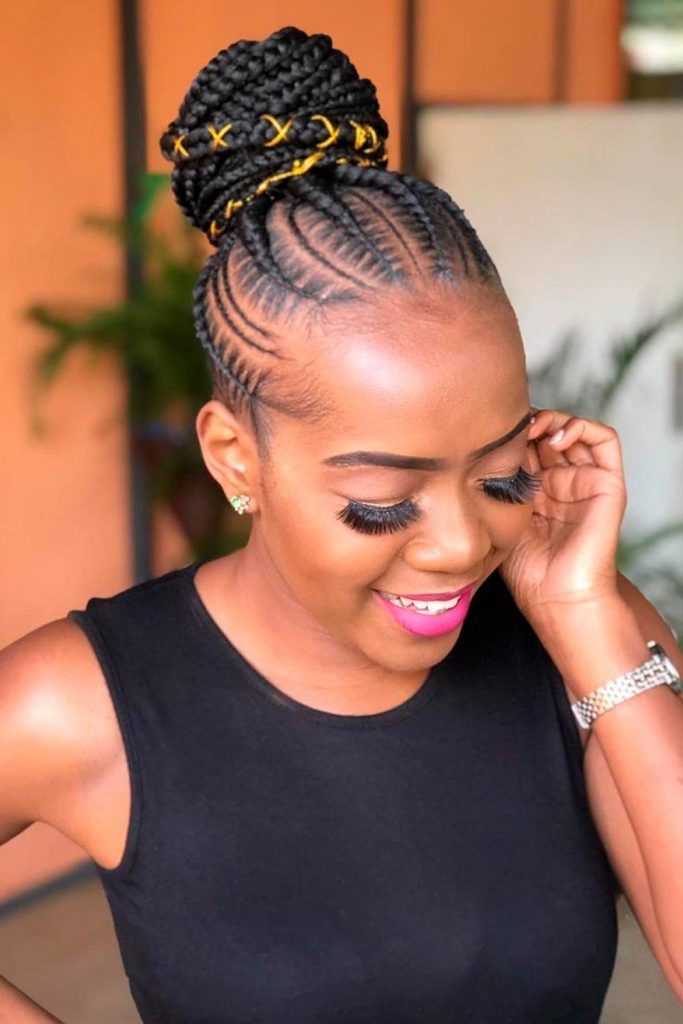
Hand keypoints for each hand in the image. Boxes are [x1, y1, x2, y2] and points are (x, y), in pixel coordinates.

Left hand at [498, 408, 627, 622]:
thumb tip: (468, 453)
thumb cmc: (526, 570)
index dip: (511, 433)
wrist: (556, 597)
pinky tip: (555, 437)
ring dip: (553, 418)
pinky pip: (605, 440)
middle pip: (549, 432)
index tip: (489, 432)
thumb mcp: (499, 518)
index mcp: (537, 490)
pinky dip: (581, 427)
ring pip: (574, 430)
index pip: (526, 445)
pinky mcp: (607, 484)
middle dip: (528, 422)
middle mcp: (562, 482)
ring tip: (533, 428)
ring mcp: (585, 481)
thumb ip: (493, 487)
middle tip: (509, 426)